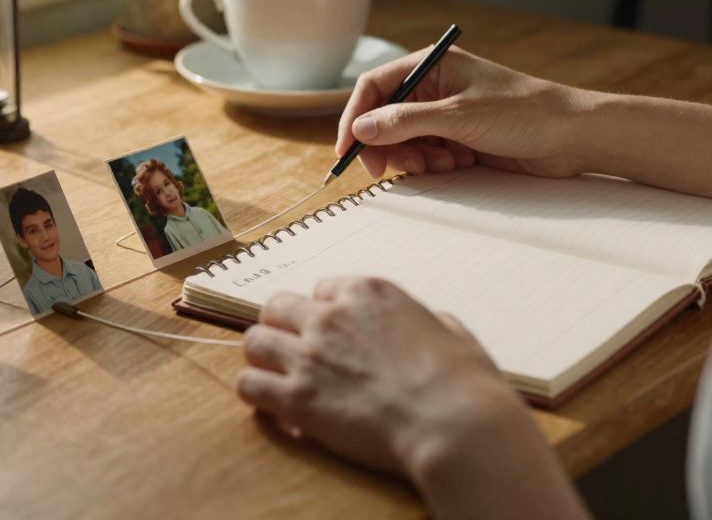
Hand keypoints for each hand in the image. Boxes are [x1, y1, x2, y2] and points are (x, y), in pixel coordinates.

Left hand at [238, 278, 586, 518]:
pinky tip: (273, 408)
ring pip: (253, 340)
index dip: (325, 312)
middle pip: (278, 306)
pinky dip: (256, 394)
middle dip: (283, 327)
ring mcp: (309, 354)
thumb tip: (433, 321)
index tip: (331, 334)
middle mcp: (331, 316)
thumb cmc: (463, 383)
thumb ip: (433, 321)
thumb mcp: (455, 334)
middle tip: (294, 352)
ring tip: (275, 377)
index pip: (323, 289)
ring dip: (262, 357)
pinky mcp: (295, 396)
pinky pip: (248, 384)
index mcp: (368, 293)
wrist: (452, 422)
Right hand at [336, 48, 592, 178]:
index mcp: (432, 66)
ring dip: (413, 158)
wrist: (572, 135)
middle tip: (388, 170)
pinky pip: (426, 154)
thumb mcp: (457, 117)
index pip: (375, 87)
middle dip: (385, 145)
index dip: (355, 117)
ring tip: (441, 165)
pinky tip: (458, 165)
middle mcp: (435, 87)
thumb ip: (404, 122)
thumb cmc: (522, 112)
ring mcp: (446, 114)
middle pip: (384, 117)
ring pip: (404, 140)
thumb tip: (360, 129)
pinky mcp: (459, 138)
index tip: (347, 150)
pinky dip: (433, 165)